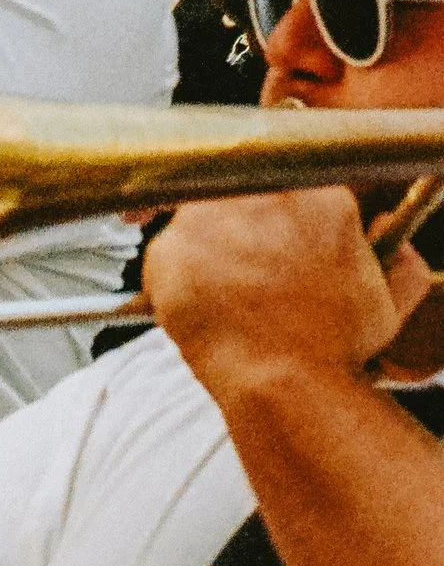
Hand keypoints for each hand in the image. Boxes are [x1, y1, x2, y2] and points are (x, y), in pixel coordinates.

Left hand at [145, 187, 436, 409]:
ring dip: (211, 251)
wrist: (288, 385)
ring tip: (232, 297)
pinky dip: (180, 281)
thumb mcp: (388, 299)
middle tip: (252, 270)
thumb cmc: (336, 348)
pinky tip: (207, 311)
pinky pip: (168, 256)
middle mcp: (259, 192)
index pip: (289, 180)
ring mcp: (207, 217)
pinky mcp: (168, 248)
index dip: (282, 214)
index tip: (278, 237)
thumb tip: (383, 233)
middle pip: (242, 194)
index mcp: (317, 193)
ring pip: (201, 221)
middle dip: (245, 227)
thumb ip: (397, 258)